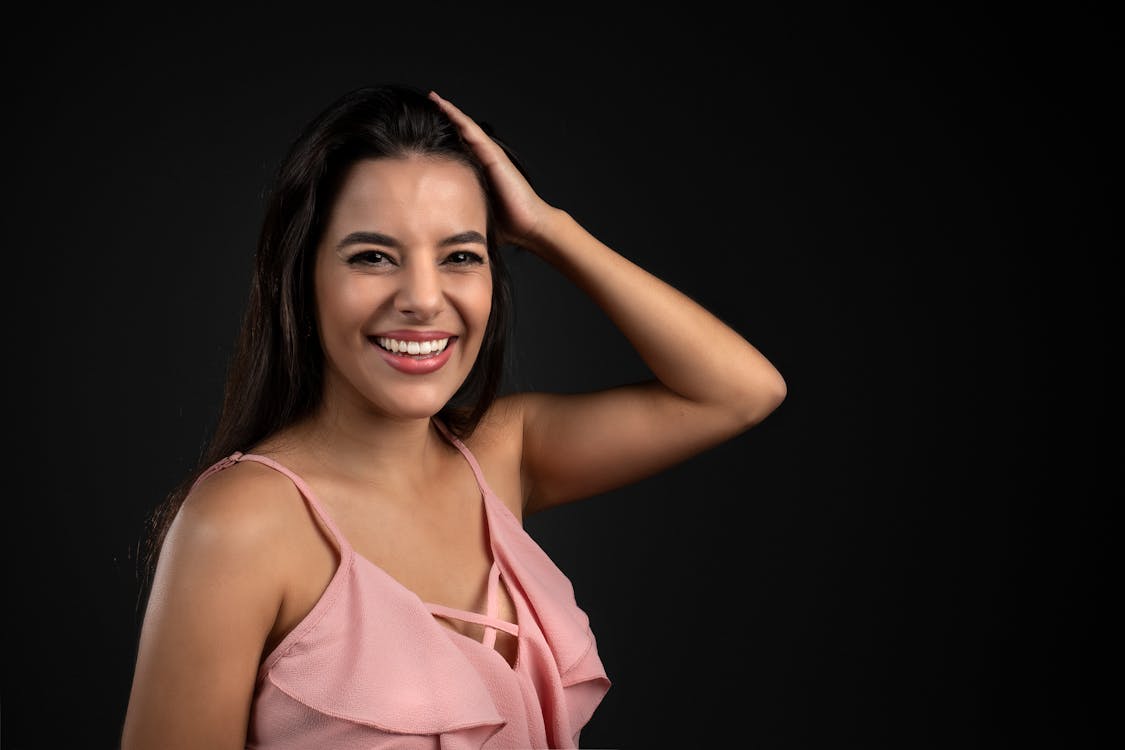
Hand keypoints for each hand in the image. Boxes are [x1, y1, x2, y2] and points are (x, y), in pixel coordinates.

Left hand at [429, 91, 556, 251]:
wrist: (529, 227)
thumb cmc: (504, 225)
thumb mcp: (472, 212)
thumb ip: (456, 210)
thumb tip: (430, 223)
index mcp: (477, 171)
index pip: (455, 148)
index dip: (440, 135)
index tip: (419, 126)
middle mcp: (483, 160)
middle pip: (459, 133)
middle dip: (442, 118)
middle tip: (424, 102)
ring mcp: (490, 156)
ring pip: (466, 127)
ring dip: (449, 111)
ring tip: (433, 97)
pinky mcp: (494, 156)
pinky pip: (473, 132)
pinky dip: (459, 118)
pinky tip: (445, 107)